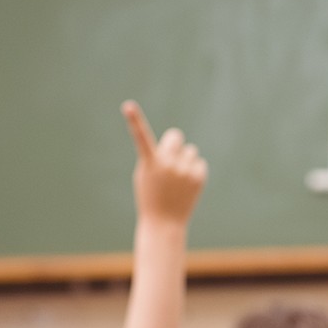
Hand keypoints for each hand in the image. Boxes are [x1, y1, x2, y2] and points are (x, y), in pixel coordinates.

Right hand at [123, 101, 207, 224]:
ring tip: (177, 178)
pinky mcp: (199, 177)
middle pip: (176, 136)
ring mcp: (185, 170)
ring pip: (190, 150)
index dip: (134, 120)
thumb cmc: (150, 195)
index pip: (141, 137)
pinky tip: (187, 184)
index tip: (128, 105)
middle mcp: (168, 164)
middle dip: (174, 144)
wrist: (164, 222)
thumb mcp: (146, 173)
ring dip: (185, 159)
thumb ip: (156, 155)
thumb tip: (176, 143)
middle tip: (170, 158)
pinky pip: (199, 162)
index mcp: (150, 162)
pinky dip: (194, 169)